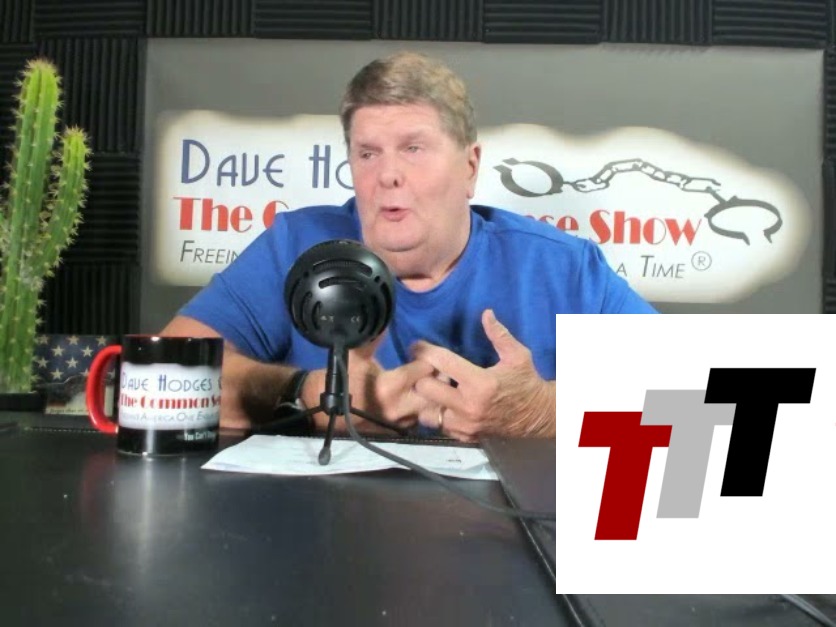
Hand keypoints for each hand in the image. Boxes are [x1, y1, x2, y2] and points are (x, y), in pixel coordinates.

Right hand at [301, 334, 433, 434]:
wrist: (324, 411)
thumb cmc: (342, 380)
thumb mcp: (356, 356)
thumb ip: (374, 339)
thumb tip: (383, 318)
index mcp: (390, 386)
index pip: (425, 368)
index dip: (426, 355)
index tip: (417, 350)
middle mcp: (401, 407)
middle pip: (437, 389)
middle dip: (437, 375)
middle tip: (430, 365)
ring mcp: (403, 422)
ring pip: (432, 406)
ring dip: (434, 392)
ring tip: (427, 380)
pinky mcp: (401, 431)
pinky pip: (422, 417)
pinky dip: (425, 405)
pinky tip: (419, 395)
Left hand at [412, 309, 554, 441]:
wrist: (538, 416)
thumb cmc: (526, 382)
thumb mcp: (518, 356)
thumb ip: (499, 335)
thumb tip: (486, 313)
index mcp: (480, 383)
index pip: (441, 362)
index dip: (424, 351)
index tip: (416, 346)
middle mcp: (468, 406)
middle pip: (425, 389)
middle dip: (422, 376)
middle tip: (425, 369)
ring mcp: (465, 425)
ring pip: (427, 412)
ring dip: (426, 399)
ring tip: (434, 388)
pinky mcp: (465, 436)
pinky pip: (439, 426)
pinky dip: (437, 414)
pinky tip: (445, 403)